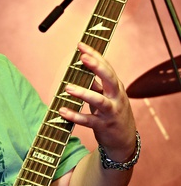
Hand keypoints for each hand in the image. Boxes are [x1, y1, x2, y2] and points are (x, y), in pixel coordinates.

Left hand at [59, 42, 136, 160]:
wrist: (124, 140)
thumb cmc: (112, 113)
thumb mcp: (107, 96)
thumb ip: (96, 84)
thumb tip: (81, 68)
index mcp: (116, 87)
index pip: (107, 67)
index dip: (95, 55)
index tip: (81, 45)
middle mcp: (116, 97)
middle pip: (109, 78)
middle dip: (97, 67)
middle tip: (82, 58)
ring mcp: (111, 112)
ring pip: (99, 100)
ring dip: (83, 93)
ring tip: (67, 87)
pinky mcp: (103, 126)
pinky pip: (88, 121)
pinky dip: (75, 116)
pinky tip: (62, 111)